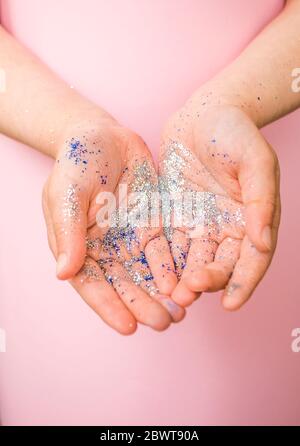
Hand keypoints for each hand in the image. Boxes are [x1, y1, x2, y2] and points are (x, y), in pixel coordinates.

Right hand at [43, 115, 183, 333]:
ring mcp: (130, 239)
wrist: (104, 135)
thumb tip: (64, 274)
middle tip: (163, 322)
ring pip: (146, 274)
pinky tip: (185, 282)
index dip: (109, 307)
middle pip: (124, 285)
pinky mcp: (152, 226)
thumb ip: (67, 232)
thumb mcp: (66, 193)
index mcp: (79, 247)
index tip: (128, 326)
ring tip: (180, 312)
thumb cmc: (76, 162)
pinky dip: (174, 269)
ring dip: (162, 294)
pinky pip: (164, 252)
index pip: (93, 285)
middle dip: (143, 305)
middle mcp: (106, 250)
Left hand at [159, 94, 279, 309]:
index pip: (252, 260)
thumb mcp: (255, 161)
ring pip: (193, 260)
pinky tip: (155, 275)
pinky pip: (170, 245)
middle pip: (220, 265)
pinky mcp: (175, 217)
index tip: (230, 304)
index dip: (243, 283)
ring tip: (172, 294)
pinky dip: (165, 262)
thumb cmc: (235, 132)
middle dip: (206, 282)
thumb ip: (260, 200)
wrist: (203, 113)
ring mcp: (200, 224)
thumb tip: (262, 241)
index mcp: (252, 219)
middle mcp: (227, 228)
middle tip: (189, 293)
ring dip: (183, 279)